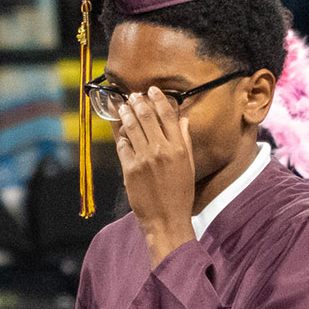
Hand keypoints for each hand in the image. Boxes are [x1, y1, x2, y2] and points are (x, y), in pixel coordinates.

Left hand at [114, 88, 197, 264]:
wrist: (166, 219)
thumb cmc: (180, 194)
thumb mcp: (189, 165)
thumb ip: (184, 141)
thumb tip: (182, 120)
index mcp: (179, 148)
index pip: (168, 115)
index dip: (159, 99)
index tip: (152, 89)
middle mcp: (161, 150)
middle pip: (147, 116)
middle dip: (138, 102)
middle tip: (133, 95)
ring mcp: (143, 158)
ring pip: (131, 127)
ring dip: (126, 113)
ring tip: (123, 106)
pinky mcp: (129, 169)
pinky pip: (122, 145)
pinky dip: (121, 136)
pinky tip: (119, 130)